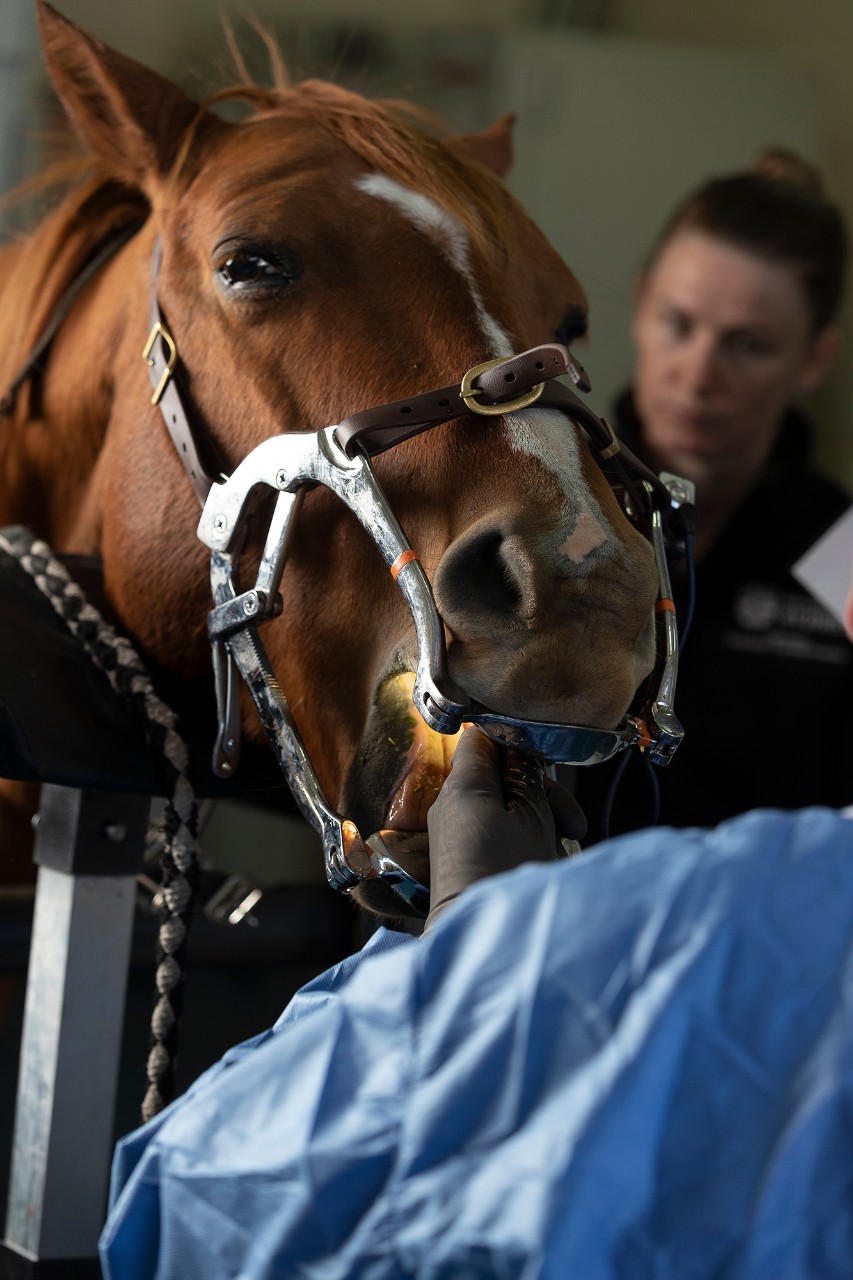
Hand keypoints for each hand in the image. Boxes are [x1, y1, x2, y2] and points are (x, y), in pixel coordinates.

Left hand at [425, 727, 585, 928]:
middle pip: (498, 775)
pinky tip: (548, 857)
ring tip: (566, 844)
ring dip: (538, 817)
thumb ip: (528, 776)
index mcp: (463, 785)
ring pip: (501, 805)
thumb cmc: (509, 871)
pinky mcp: (459, 856)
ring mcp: (453, 830)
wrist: (482, 938)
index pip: (481, 737)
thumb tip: (521, 753)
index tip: (545, 762)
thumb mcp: (533, 817)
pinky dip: (521, 836)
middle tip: (572, 822)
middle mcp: (450, 802)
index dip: (515, 741)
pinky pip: (493, 831)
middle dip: (539, 791)